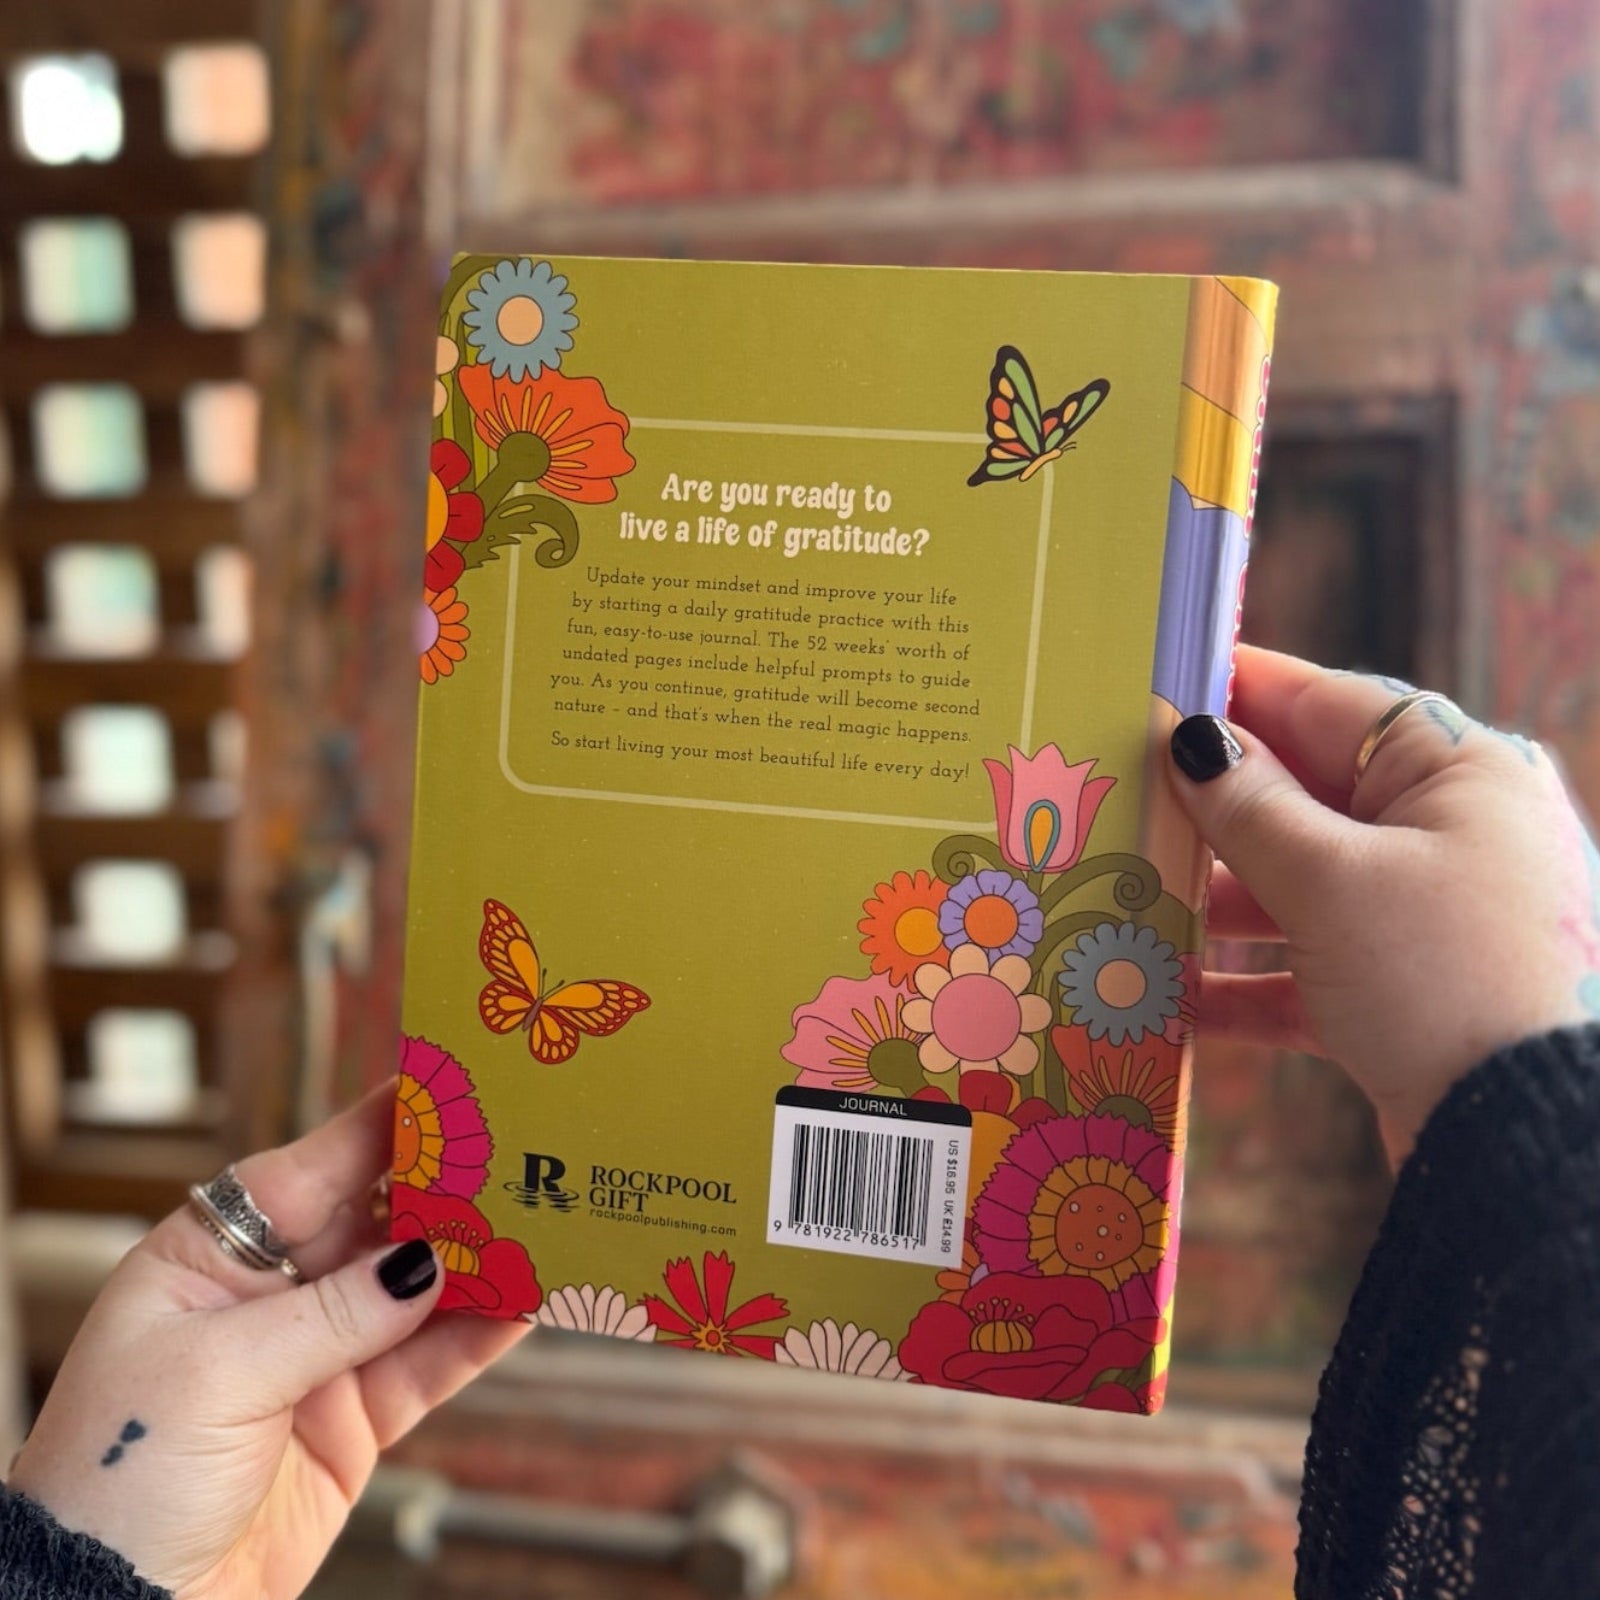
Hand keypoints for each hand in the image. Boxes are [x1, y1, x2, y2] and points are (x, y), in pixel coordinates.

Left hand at [7, 1082, 528, 1598]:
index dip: (388, 1125)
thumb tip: (428, 1260)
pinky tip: (524, 1305)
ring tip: (545, 1227)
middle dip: (451, 1194)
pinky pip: (429, 1365)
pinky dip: (479, 1336)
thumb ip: (332, 1314)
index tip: (460, 1086)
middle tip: (524, 1160)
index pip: (316, 1167)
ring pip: (417, 1292)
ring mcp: (318, 1356)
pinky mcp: (353, 1419)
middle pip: (381, 1222)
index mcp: (214, 1255)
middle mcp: (271, 1293)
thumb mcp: (218, 1374)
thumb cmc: (119, 1474)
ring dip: (480, 1264)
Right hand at [1169, 647, 1599, 1165]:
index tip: (1151, 689)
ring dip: (1218, 902)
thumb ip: (1251, 808)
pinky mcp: (1412, 994)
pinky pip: (1311, 968)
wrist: (1532, 1146)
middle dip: (1212, 810)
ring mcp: (1432, 915)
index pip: (1325, 704)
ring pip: (1301, 885)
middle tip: (1117, 801)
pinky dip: (1248, 981)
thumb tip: (1194, 740)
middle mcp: (1452, 831)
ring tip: (1131, 899)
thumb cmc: (1446, 979)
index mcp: (1458, 770)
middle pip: (1305, 796)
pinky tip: (1175, 996)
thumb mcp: (1331, 881)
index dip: (1234, 694)